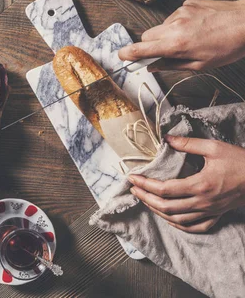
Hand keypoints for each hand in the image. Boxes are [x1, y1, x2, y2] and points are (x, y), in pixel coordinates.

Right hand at [118, 0, 244, 70]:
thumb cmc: (228, 46)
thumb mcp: (201, 65)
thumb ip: (172, 65)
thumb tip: (153, 67)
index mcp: (176, 44)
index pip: (141, 48)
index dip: (128, 54)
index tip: (122, 57)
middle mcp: (174, 26)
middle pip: (147, 35)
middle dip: (150, 44)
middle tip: (164, 51)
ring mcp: (180, 12)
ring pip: (161, 26)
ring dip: (167, 34)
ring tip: (189, 38)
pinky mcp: (188, 3)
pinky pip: (175, 16)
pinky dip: (180, 23)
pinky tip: (197, 27)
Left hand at [128, 135, 244, 232]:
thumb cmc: (241, 161)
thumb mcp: (214, 148)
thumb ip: (188, 144)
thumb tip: (166, 139)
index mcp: (200, 185)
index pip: (164, 189)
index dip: (145, 184)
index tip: (133, 178)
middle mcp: (203, 202)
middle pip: (166, 207)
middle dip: (146, 198)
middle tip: (133, 190)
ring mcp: (210, 212)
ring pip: (177, 220)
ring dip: (157, 211)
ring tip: (145, 201)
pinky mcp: (217, 215)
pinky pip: (195, 227)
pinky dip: (178, 225)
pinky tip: (169, 218)